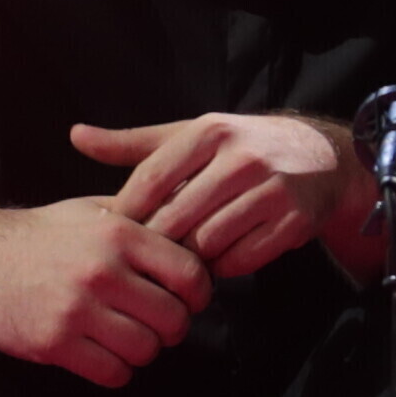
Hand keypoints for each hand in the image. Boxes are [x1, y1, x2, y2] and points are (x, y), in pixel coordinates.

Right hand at [0, 192, 210, 386]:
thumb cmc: (41, 235)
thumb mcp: (91, 210)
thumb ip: (139, 218)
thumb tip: (190, 221)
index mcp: (119, 235)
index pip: (190, 274)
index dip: (198, 295)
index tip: (188, 302)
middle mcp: (102, 270)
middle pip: (173, 319)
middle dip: (173, 329)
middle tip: (158, 327)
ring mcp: (76, 309)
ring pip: (145, 350)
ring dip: (143, 352)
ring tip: (128, 340)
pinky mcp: (53, 342)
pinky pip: (112, 373)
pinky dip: (116, 371)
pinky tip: (105, 357)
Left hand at [74, 113, 365, 280]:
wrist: (320, 158)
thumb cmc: (239, 148)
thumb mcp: (189, 137)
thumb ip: (132, 144)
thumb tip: (75, 135)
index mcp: (211, 131)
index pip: (153, 177)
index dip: (128, 209)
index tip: (113, 231)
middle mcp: (243, 157)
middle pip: (177, 217)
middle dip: (158, 240)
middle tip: (146, 254)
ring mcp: (272, 190)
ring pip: (208, 242)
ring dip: (192, 255)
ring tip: (186, 253)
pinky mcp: (294, 221)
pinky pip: (241, 259)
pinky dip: (224, 265)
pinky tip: (220, 256)